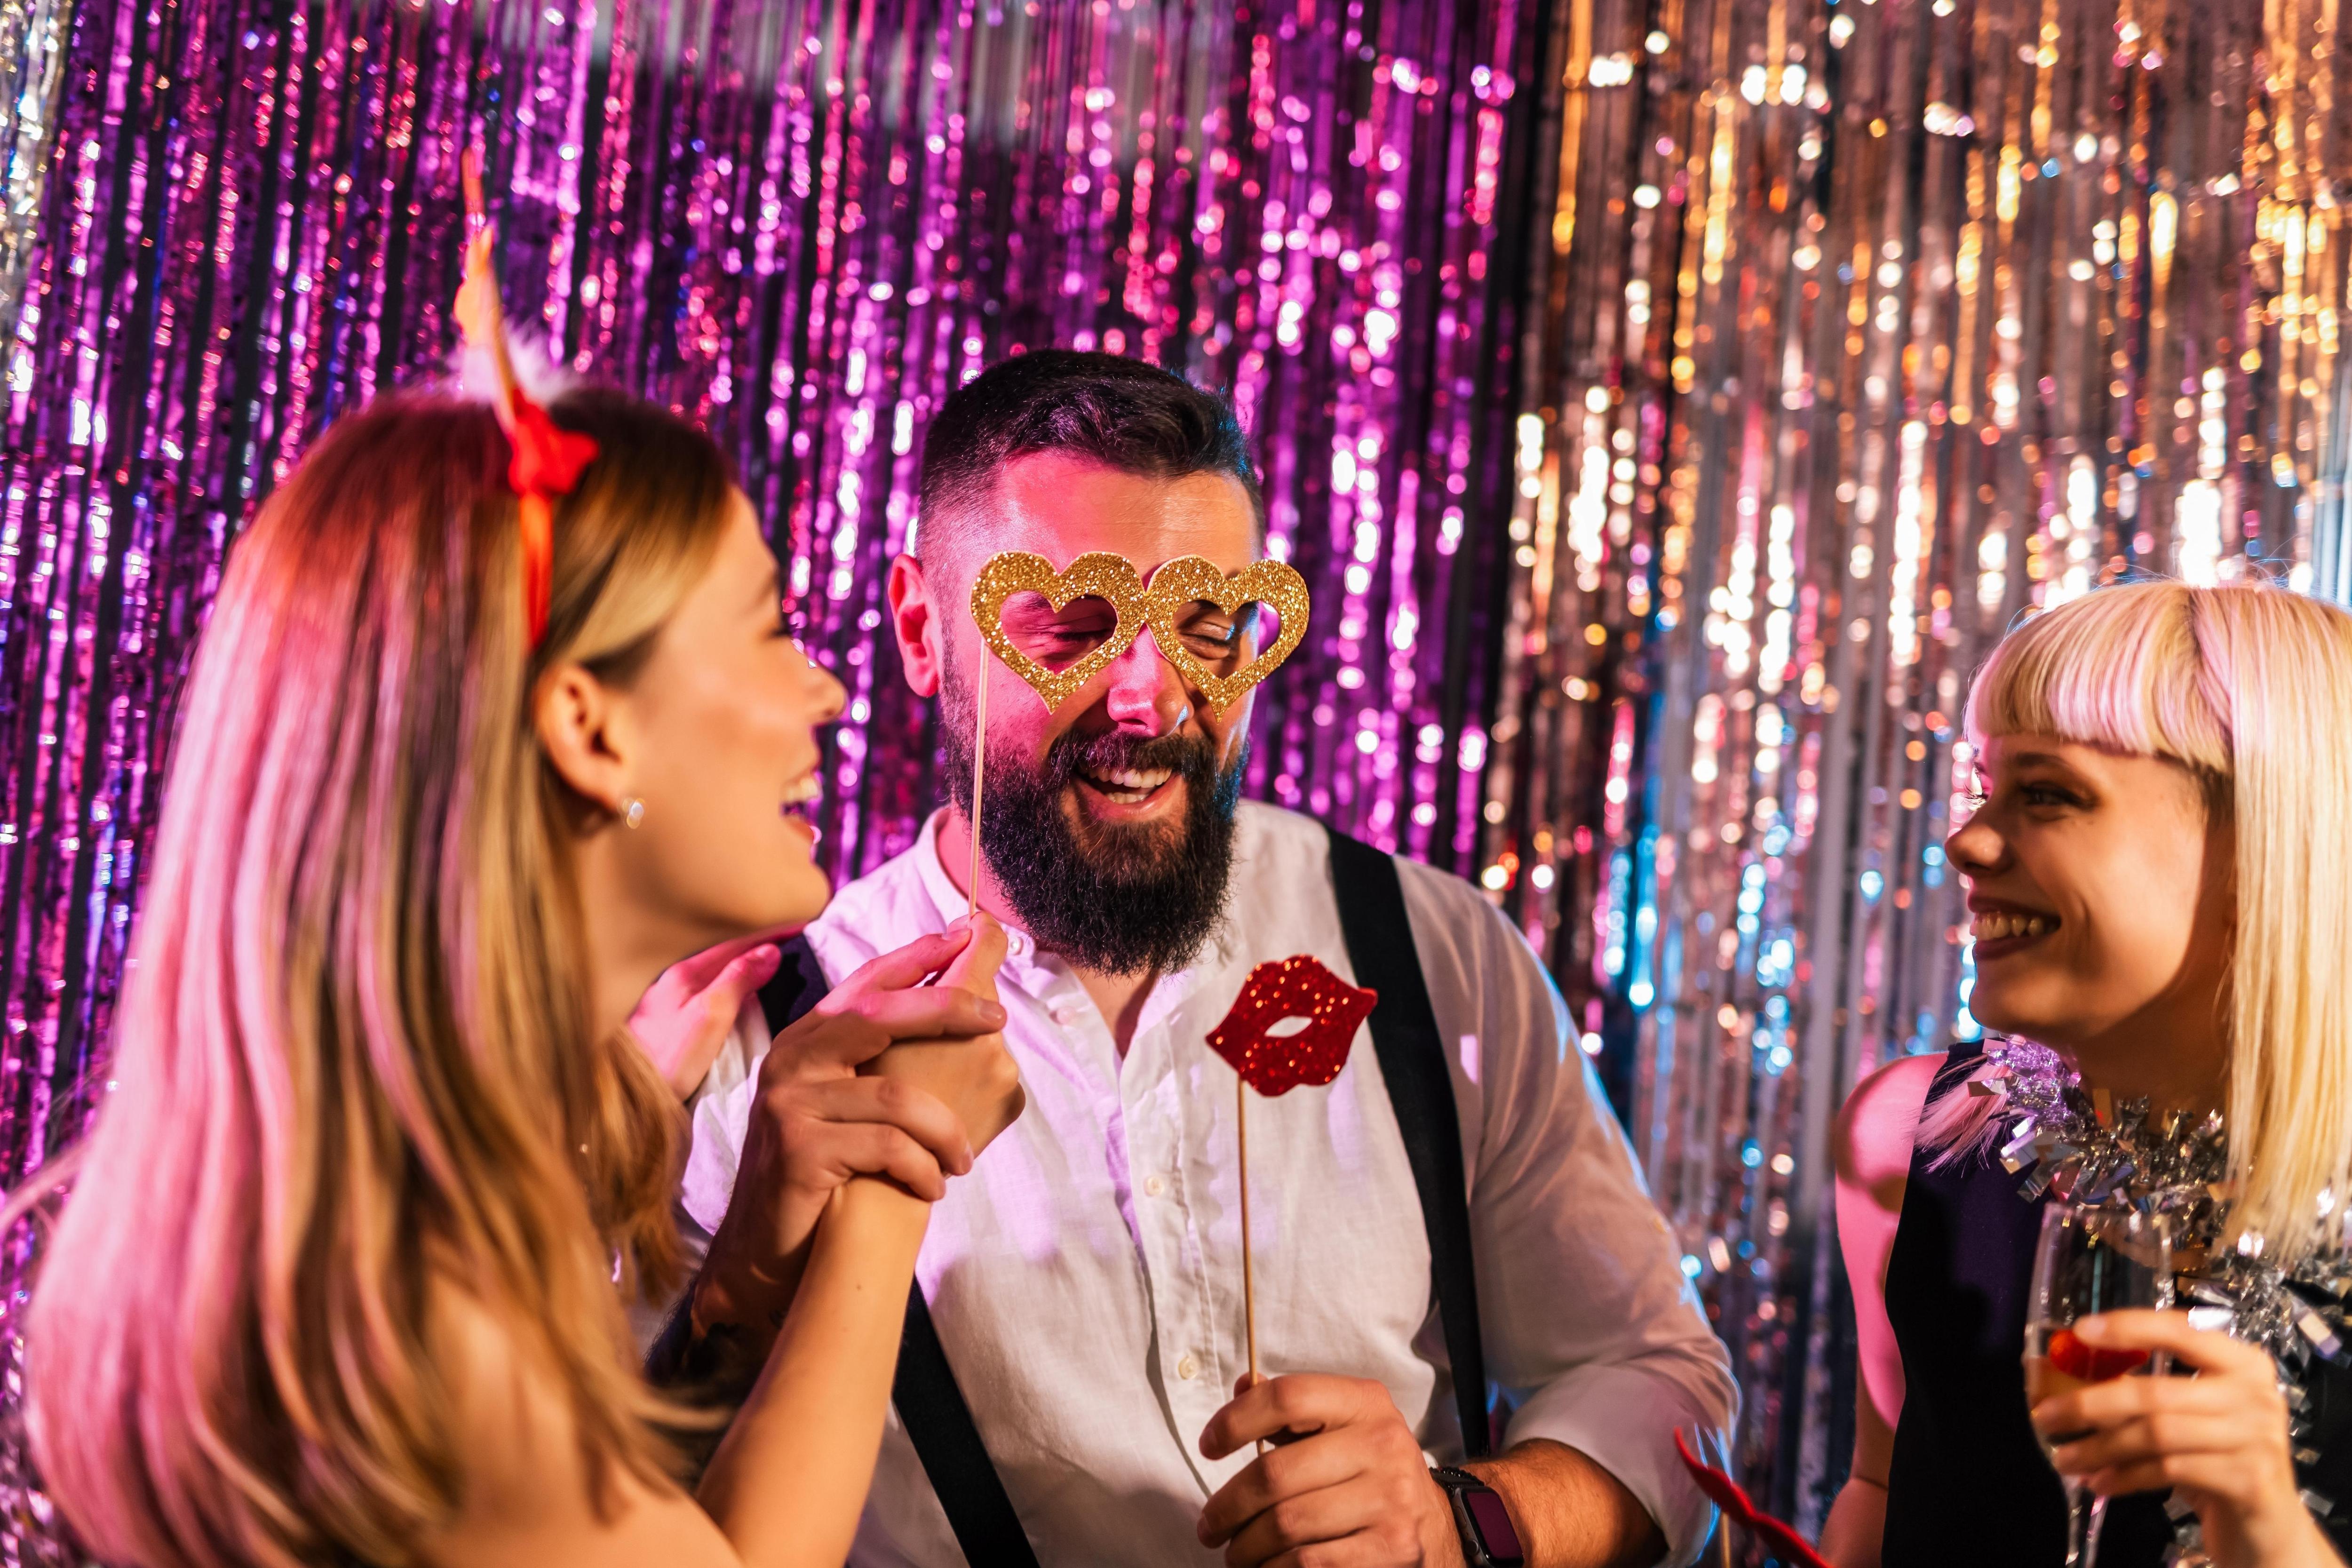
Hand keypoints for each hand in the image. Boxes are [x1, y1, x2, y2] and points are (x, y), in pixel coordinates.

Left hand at [629, 931, 786, 1098]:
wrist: (627, 1098)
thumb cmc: (668, 1059)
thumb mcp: (710, 1014)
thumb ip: (738, 980)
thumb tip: (770, 952)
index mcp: (684, 974)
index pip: (737, 945)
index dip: (771, 936)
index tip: (802, 927)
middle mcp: (674, 984)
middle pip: (726, 958)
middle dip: (760, 950)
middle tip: (794, 946)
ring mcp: (669, 1006)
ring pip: (716, 978)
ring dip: (746, 970)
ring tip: (775, 970)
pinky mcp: (669, 1028)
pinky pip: (709, 998)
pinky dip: (733, 992)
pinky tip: (740, 1002)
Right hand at [695, 922, 1006, 1331]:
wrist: (766, 1247)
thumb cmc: (826, 1171)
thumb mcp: (846, 1102)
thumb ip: (882, 1059)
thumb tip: (964, 1014)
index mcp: (807, 1040)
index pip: (866, 983)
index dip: (917, 955)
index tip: (966, 932)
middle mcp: (792, 1059)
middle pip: (878, 1015)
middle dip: (946, 1008)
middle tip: (997, 1018)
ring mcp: (790, 1103)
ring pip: (896, 1096)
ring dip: (945, 1131)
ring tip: (964, 1160)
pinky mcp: (799, 1151)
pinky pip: (886, 1147)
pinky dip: (921, 1168)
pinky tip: (932, 1187)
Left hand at [1197, 1373, 1463, 1567]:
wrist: (1436, 1523)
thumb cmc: (1368, 1471)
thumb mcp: (1340, 1426)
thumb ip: (1292, 1409)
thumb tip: (1244, 1384)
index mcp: (1365, 1402)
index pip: (1288, 1397)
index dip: (1236, 1420)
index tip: (1208, 1446)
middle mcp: (1383, 1443)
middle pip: (1275, 1474)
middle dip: (1228, 1506)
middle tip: (1210, 1525)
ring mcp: (1391, 1498)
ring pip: (1286, 1524)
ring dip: (1246, 1546)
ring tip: (1236, 1552)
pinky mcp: (1392, 1546)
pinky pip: (1308, 1562)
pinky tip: (1266, 1567)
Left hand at [2034, 1310, 2341, 1567]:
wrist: (2270, 1525)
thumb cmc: (2221, 1458)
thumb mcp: (2193, 1416)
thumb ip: (2151, 1391)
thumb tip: (2067, 1374)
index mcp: (2243, 1363)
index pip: (2180, 1330)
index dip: (2129, 1327)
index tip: (2080, 1331)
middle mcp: (2256, 1394)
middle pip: (2155, 1393)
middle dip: (2091, 1404)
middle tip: (2045, 1416)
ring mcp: (2256, 1438)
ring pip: (2157, 1435)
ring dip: (2100, 1447)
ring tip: (2064, 1458)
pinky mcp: (2248, 1481)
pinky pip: (2168, 1471)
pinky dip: (2125, 1476)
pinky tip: (2099, 1483)